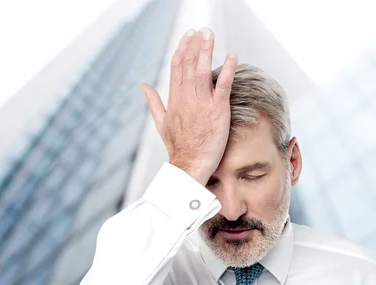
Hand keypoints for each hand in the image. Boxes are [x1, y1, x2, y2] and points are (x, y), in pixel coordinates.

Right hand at [140, 27, 238, 185]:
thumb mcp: (161, 122)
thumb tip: (143, 86)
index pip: (177, 68)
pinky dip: (227, 70)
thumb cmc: (178, 147)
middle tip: (201, 29)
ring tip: (210, 34)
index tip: (188, 36)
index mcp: (174, 99)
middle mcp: (187, 98)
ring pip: (202, 71)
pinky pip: (223, 87)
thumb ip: (153, 102)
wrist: (189, 165)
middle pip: (189, 65)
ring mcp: (202, 104)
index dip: (183, 49)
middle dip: (195, 45)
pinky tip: (232, 56)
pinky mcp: (218, 112)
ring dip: (207, 51)